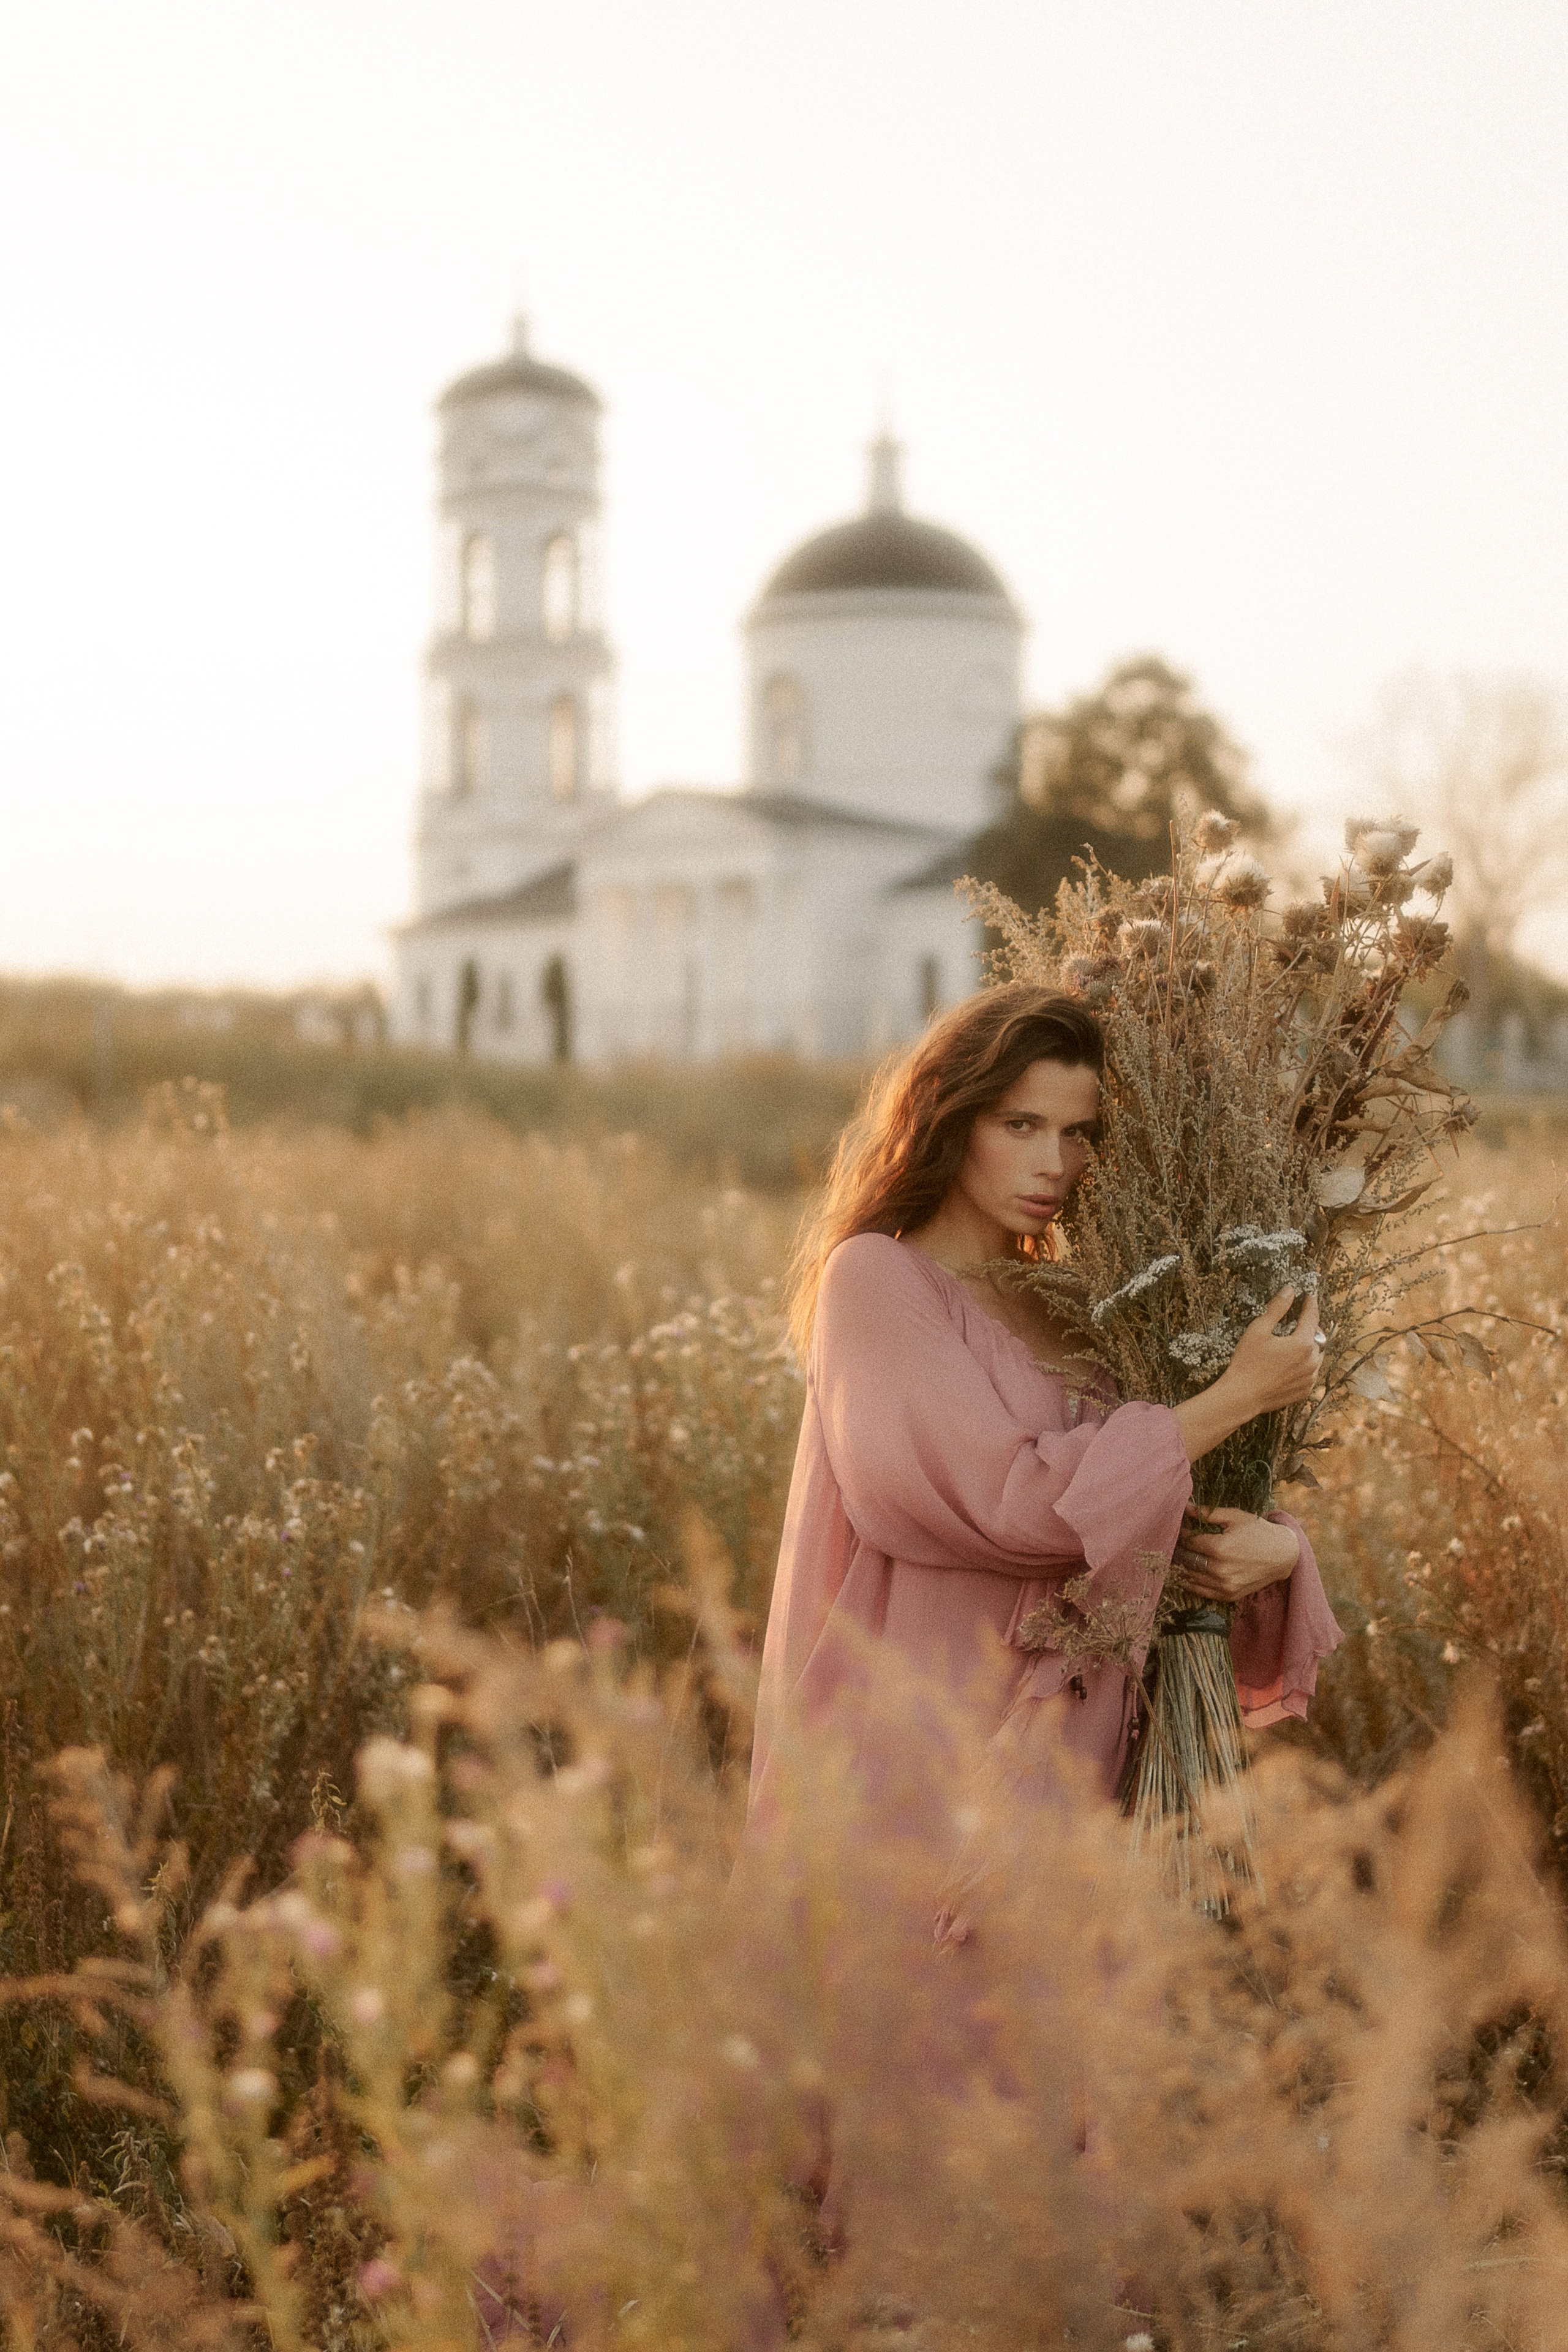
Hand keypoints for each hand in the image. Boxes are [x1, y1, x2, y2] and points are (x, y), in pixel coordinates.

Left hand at [1173, 1507, 1299, 1601]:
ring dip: (1181, 1566)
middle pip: (1187, 1560)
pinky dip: (1191, 1582)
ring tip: (1178, 1556)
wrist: (1282, 1554)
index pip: (1189, 1541)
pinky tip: (1186, 1573)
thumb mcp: (1234, 1517)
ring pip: (1191, 1577)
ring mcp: (1224, 1585)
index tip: (1181, 1528)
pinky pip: (1201, 1591)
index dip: (1182, 1533)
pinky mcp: (1229, 1595)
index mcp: (1220, 1548)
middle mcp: (1220, 1570)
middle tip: (1175, 1542)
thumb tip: (1184, 1506)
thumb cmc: (1258, 1532)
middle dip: (1179, 1550)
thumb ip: (1207, 1513)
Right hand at [1218, 1288, 1321, 1416]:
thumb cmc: (1247, 1362)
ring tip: (1294, 1342)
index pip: (1312, 1317)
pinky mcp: (1305, 1390)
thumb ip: (1277, 1308)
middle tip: (1299, 1321)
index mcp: (1303, 1343)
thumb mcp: (1259, 1330)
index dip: (1310, 1304)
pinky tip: (1291, 1363)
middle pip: (1317, 1337)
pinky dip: (1305, 1364)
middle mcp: (1312, 1361)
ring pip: (1316, 1356)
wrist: (1242, 1396)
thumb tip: (1290, 1290)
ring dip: (1309, 1347)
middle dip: (1310, 1327)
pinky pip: (1310, 1372)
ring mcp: (1310, 1378)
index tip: (1310, 1295)